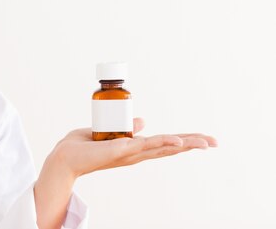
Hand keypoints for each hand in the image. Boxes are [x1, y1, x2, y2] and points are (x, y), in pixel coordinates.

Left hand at [55, 117, 217, 178]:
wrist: (64, 158)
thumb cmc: (83, 147)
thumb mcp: (109, 134)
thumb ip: (127, 129)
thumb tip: (144, 121)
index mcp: (134, 149)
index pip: (164, 144)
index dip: (184, 141)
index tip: (204, 139)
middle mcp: (135, 153)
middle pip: (169, 148)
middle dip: (193, 144)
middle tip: (215, 142)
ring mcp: (129, 153)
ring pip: (162, 146)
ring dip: (184, 143)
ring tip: (205, 142)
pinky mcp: (120, 150)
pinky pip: (144, 145)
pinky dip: (162, 143)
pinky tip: (177, 142)